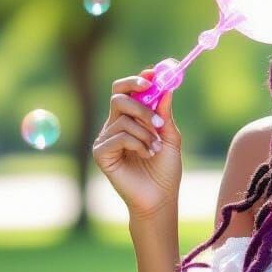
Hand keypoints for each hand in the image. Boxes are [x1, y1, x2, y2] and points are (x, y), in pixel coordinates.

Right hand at [92, 70, 182, 218]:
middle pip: (118, 97)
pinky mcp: (101, 153)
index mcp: (131, 118)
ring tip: (155, 148)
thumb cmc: (165, 169)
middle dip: (141, 103)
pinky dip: (137, 144)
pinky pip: (119, 137)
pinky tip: (146, 155)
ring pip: (123, 119)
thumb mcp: (170, 137)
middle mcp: (115, 125)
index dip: (138, 80)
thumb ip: (165, 113)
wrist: (160, 197)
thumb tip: (166, 88)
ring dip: (146, 132)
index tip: (154, 74)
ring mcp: (106, 139)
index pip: (126, 90)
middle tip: (158, 117)